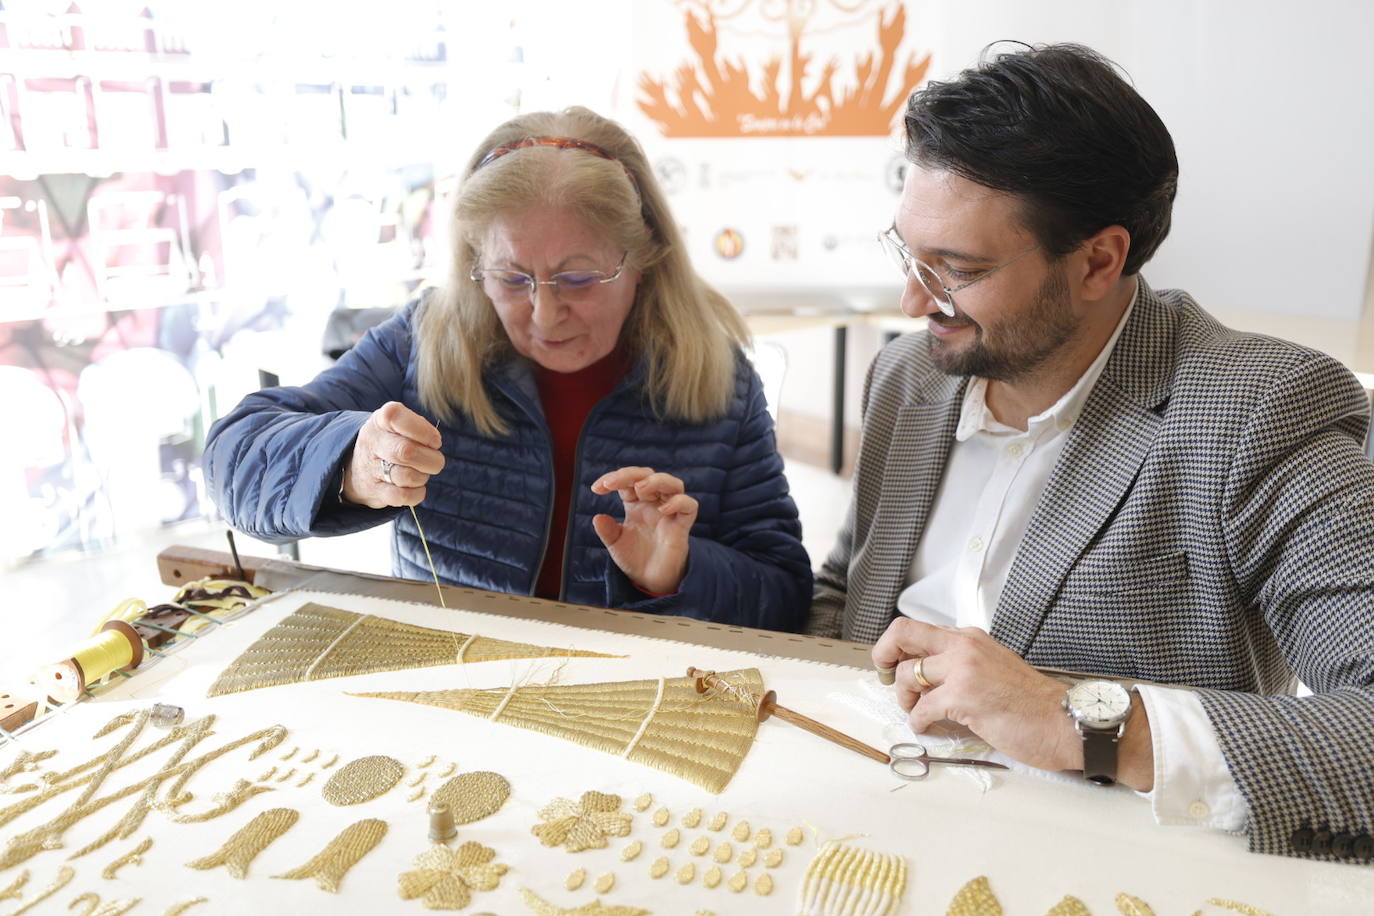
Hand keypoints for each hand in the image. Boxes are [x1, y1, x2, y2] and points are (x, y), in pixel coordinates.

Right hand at [342, 402, 443, 508]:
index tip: (434, 441)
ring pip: (407, 476)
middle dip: (432, 459)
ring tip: (421, 473)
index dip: (424, 431)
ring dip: (423, 477)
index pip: (396, 417)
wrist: (358, 468)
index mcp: (380, 420)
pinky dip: (417, 493)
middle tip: (436, 461)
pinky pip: (403, 496)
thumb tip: (434, 442)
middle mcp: (372, 441)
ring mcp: (371, 468)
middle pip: (406, 451)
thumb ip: (420, 427)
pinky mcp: (375, 491)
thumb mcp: (400, 425)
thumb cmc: (392, 441)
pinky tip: (416, 487)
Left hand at [590, 466, 696, 594]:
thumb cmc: (635, 558)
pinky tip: (662, 509)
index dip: (613, 478)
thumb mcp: (616, 544)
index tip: (596, 488)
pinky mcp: (682, 526)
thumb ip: (607, 531)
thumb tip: (597, 518)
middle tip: (612, 484)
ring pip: (674, 484)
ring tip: (640, 489)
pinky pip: (689, 506)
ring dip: (657, 481)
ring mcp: (669, 513)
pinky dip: (678, 502)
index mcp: (636, 505)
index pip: (628, 481)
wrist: (651, 581)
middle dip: (631, 474)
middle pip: (649, 476)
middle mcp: (653, 504)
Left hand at [872, 618, 1078, 772]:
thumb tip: (925, 678)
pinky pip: (922, 708)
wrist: (1064, 721)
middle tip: (884, 677)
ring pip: (906, 673)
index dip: (895, 645)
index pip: (917, 628)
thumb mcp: (992, 668)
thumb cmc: (1032, 703)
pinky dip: (918, 721)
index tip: (890, 663)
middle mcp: (964, 646)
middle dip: (883, 655)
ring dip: (904, 697)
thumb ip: (960, 666)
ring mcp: (964, 669)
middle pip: (902, 633)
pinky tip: (927, 727)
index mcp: (970, 638)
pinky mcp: (964, 696)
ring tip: (916, 710)